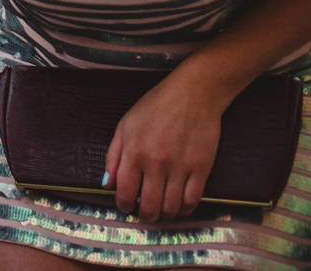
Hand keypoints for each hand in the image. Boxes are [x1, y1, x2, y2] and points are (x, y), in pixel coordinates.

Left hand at [104, 69, 229, 220]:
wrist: (193, 94)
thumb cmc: (156, 106)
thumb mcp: (125, 125)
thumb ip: (114, 156)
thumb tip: (108, 185)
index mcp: (134, 152)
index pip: (125, 193)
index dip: (124, 206)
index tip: (126, 206)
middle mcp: (156, 163)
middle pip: (150, 207)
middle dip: (145, 215)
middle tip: (145, 213)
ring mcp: (180, 167)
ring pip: (171, 208)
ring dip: (165, 215)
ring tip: (162, 210)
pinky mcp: (202, 169)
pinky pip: (192, 201)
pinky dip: (184, 209)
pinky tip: (179, 205)